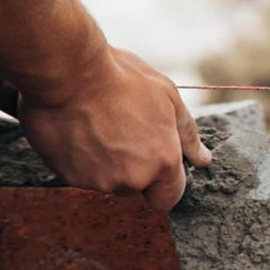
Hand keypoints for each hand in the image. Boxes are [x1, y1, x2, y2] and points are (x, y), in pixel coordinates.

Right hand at [18, 48, 211, 210]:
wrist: (67, 72)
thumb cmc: (122, 78)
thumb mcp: (168, 97)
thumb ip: (187, 134)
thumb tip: (202, 159)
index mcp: (162, 162)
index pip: (169, 197)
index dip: (165, 182)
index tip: (156, 159)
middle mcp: (131, 179)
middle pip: (137, 187)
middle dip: (134, 167)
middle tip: (124, 130)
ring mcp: (97, 181)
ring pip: (107, 181)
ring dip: (106, 162)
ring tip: (100, 125)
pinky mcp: (67, 176)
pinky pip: (81, 173)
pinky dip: (81, 158)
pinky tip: (79, 129)